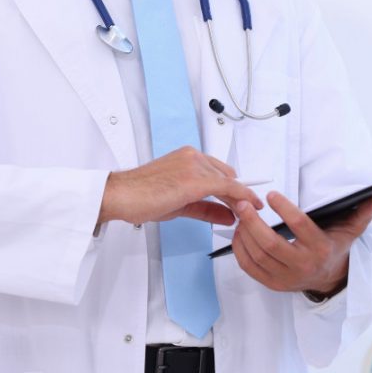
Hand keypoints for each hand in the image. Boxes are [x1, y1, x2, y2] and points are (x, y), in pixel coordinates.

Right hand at [98, 146, 263, 225]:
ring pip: (229, 181)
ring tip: (249, 212)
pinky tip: (247, 206)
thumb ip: (206, 208)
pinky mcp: (196, 179)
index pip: (218, 170)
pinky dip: (240, 197)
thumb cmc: (141, 197)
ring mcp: (195, 166)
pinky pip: (227, 187)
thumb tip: (228, 215)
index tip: (244, 197)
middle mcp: (193, 156)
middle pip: (227, 174)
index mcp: (187, 157)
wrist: (122, 195)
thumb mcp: (180, 204)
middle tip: (248, 209)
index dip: (234, 186)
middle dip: (238, 193)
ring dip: (241, 197)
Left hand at [232, 191, 371, 293]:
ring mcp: (285, 277)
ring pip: (257, 256)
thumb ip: (360, 214)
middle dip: (253, 223)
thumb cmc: (334, 248)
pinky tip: (238, 233)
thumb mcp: (349, 231)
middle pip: (270, 244)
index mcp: (320, 249)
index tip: (271, 195)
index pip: (300, 227)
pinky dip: (240, 249)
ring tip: (240, 215)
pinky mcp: (272, 284)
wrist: (329, 279)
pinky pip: (249, 267)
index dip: (285, 209)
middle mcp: (302, 265)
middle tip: (242, 204)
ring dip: (244, 234)